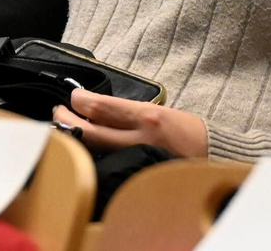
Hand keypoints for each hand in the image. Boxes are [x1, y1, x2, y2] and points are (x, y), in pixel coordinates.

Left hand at [53, 88, 207, 157]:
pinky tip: (84, 149)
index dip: (79, 101)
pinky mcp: (136, 174)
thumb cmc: (188, 131)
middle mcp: (140, 138)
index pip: (101, 107)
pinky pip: (107, 164)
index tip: (73, 96)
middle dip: (67, 119)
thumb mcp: (161, 112)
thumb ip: (131, 113)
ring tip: (66, 127)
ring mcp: (137, 159)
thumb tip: (99, 109)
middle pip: (91, 131)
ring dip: (76, 137)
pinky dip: (92, 155)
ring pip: (94, 150)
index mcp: (147, 116)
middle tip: (58, 111)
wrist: (213, 155)